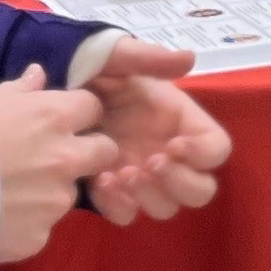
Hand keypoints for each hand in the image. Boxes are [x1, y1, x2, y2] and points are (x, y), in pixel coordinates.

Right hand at [0, 66, 120, 263]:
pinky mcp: (39, 237)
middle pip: (105, 152)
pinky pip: (42, 227)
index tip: (60, 122)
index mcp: (54, 117)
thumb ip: (18, 91)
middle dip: (88, 153)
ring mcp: (55, 202)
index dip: (77, 115)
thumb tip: (38, 74)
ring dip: (51, 191)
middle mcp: (66, 158)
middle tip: (54, 159)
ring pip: (69, 194)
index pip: (92, 107)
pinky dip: (27, 223)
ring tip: (11, 193)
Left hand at [76, 43, 232, 225]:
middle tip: (150, 163)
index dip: (202, 153)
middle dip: (180, 183)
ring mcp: (143, 177)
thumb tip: (189, 59)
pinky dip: (117, 205)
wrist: (54, 86)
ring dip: (149, 196)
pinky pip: (126, 214)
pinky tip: (98, 182)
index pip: (216, 149)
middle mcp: (169, 154)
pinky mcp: (114, 192)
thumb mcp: (116, 56)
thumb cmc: (92, 68)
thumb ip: (149, 58)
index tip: (173, 144)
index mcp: (181, 122)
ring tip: (121, 173)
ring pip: (166, 208)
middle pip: (200, 190)